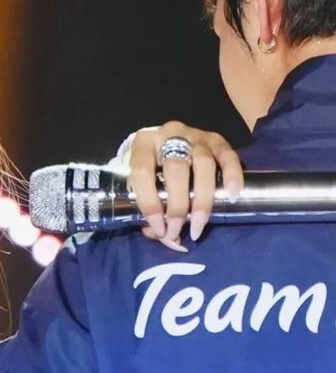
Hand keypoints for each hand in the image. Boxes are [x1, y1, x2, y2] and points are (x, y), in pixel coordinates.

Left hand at [128, 122, 244, 250]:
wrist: (165, 144)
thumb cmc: (150, 172)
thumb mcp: (141, 187)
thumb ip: (149, 213)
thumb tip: (166, 238)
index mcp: (143, 144)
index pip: (142, 173)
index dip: (150, 204)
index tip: (159, 229)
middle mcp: (169, 134)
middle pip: (176, 169)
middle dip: (177, 206)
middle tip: (177, 231)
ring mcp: (195, 135)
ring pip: (203, 164)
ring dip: (202, 199)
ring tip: (200, 224)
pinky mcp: (217, 139)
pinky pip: (228, 155)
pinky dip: (232, 175)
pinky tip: (232, 195)